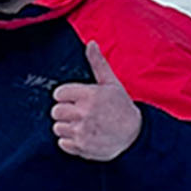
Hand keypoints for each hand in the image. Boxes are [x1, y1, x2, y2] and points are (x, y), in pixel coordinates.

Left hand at [52, 39, 142, 162]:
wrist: (135, 135)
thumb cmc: (122, 107)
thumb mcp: (111, 83)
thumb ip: (98, 63)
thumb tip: (91, 43)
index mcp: (90, 95)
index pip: (59, 94)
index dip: (66, 96)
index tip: (76, 99)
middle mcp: (84, 113)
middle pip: (55, 111)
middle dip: (65, 112)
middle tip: (79, 113)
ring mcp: (82, 131)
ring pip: (57, 127)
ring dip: (67, 127)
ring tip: (82, 125)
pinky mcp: (82, 147)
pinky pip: (62, 143)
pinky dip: (70, 141)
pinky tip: (84, 136)